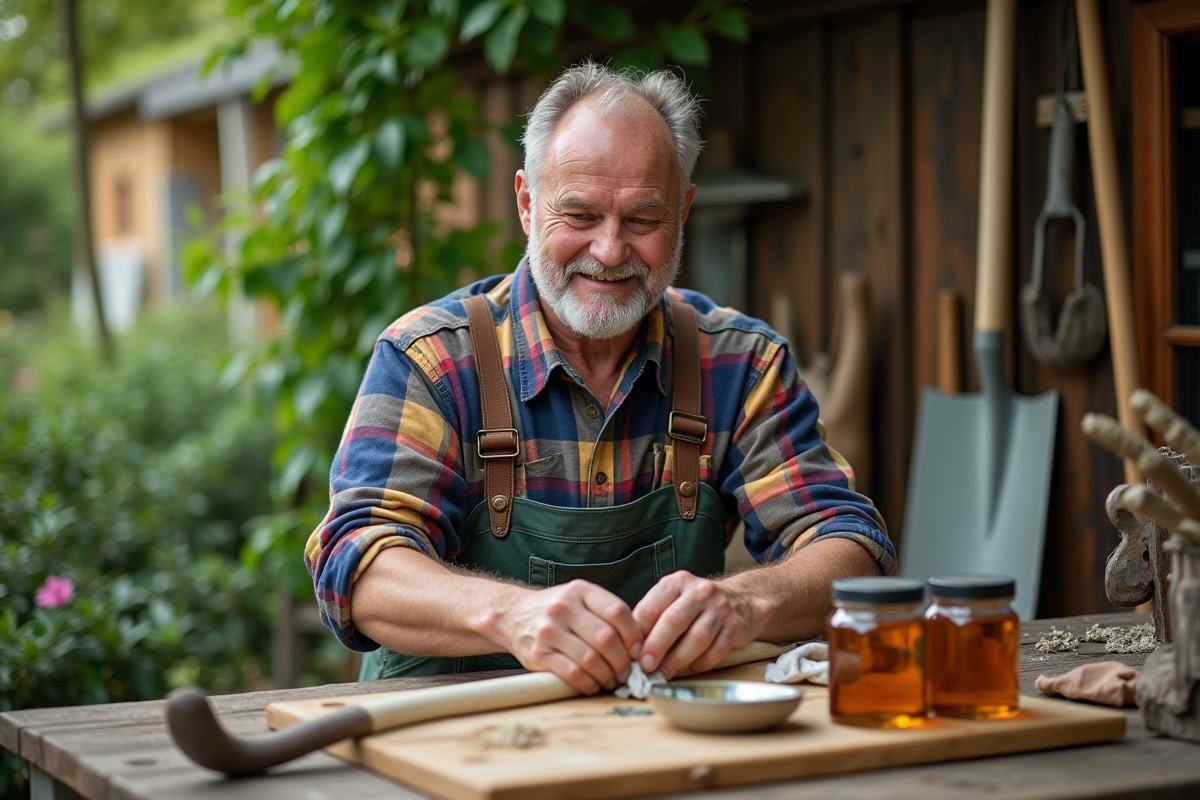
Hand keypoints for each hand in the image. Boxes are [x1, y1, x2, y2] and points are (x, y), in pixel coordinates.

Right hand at [496, 580, 643, 693]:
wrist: (512, 615)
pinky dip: (589, 683)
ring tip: (612, 680)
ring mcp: (549, 631)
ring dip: (607, 675)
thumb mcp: (579, 599)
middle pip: (606, 638)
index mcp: (580, 591)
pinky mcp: (539, 654)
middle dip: (622, 661)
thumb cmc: (556, 611)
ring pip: (591, 659)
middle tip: (627, 672)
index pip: (617, 611)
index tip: (639, 651)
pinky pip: (573, 673)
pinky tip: (593, 685)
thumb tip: (639, 643)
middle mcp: (563, 608)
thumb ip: (605, 613)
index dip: (634, 635)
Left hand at [632, 571, 771, 678]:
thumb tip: (630, 647)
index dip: (638, 632)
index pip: (652, 606)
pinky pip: (717, 650)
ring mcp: (720, 608)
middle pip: (674, 620)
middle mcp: (700, 591)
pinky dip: (702, 662)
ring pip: (697, 637)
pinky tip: (692, 666)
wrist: (741, 600)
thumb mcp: (673, 600)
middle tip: (645, 666)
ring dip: (678, 659)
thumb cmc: (696, 605)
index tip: (629, 652)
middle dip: (657, 646)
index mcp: (677, 583)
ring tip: (664, 673)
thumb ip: (653, 618)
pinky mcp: (735, 626)